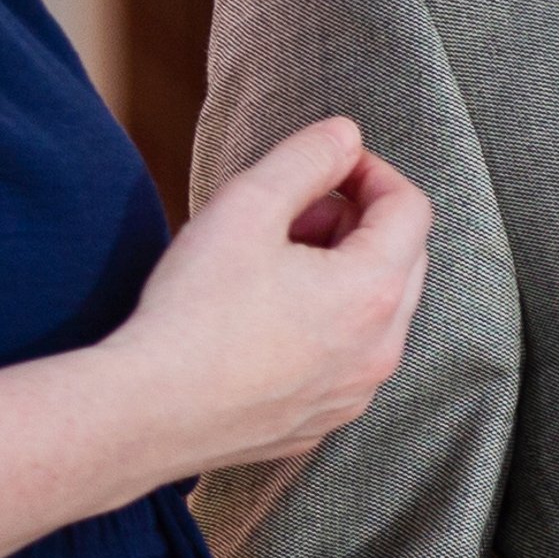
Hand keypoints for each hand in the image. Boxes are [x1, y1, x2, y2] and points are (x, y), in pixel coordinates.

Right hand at [126, 115, 427, 474]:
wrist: (148, 413)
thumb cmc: (194, 311)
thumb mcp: (247, 207)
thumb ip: (305, 159)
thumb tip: (344, 136)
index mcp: (373, 291)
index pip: (410, 208)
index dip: (371, 171)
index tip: (328, 164)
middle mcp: (381, 350)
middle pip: (401, 260)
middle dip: (358, 222)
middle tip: (293, 214)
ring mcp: (356, 393)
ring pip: (377, 314)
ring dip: (342, 275)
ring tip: (272, 264)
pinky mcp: (323, 421)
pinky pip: (346, 360)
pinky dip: (325, 327)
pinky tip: (265, 320)